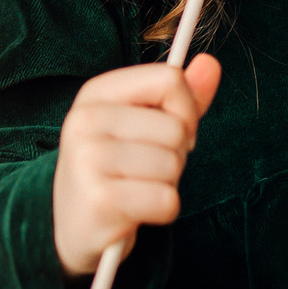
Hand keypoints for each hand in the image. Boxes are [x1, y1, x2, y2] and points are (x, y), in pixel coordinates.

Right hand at [52, 55, 221, 276]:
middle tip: (147, 169)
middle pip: (176, 128)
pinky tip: (137, 211)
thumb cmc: (117, 167)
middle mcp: (86, 120)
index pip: (168, 80)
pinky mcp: (100, 200)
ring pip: (173, 165)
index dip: (187, 110)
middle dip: (176, 155)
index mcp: (96, 93)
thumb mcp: (143, 124)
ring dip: (168, 184)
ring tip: (138, 188)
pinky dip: (163, 210)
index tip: (177, 132)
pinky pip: (167, 200)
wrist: (75, 225)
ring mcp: (88, 160)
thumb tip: (212, 63)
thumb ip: (179, 96)